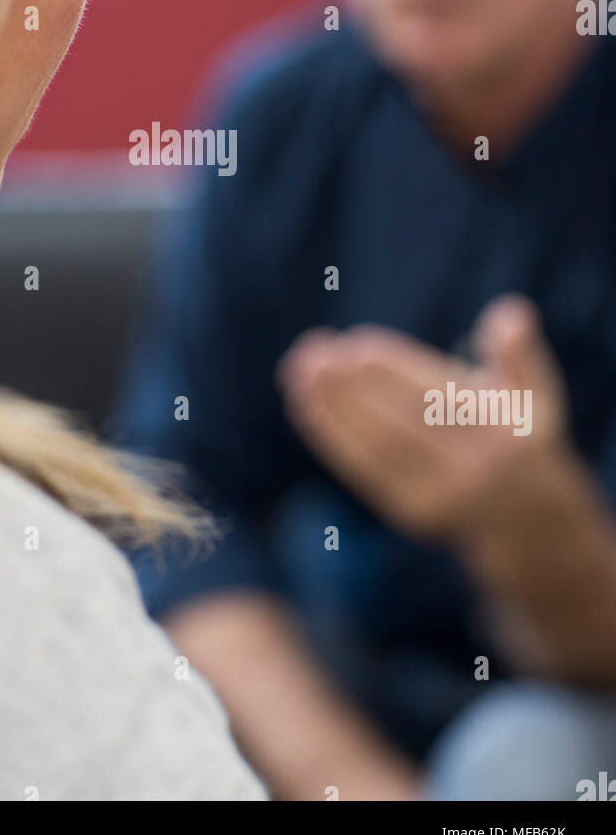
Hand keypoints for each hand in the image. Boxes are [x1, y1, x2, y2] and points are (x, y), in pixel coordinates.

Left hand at [276, 295, 569, 544]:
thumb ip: (521, 354)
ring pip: (377, 447)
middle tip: (313, 354)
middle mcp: (472, 466)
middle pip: (401, 422)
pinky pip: (366, 471)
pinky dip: (332, 437)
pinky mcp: (413, 513)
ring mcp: (441, 495)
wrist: (528, 520)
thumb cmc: (521, 435)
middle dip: (353, 387)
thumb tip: (510, 313)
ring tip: (298, 372)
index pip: (437, 396)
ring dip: (332, 409)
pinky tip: (305, 404)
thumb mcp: (536, 395)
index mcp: (501, 429)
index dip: (393, 370)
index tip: (354, 343)